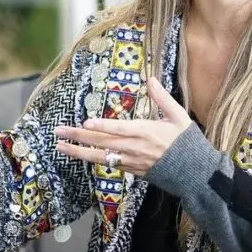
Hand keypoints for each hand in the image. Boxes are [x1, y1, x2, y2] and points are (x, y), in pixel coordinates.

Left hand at [55, 77, 190, 175]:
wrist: (193, 173)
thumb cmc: (186, 142)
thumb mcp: (178, 116)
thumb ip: (162, 98)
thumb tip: (150, 79)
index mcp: (146, 132)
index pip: (119, 129)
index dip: (102, 126)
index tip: (85, 122)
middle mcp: (134, 148)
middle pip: (102, 142)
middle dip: (78, 137)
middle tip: (58, 131)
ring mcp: (131, 161)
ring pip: (100, 156)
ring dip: (78, 151)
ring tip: (60, 146)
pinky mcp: (131, 171)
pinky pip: (108, 164)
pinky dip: (93, 159)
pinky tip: (80, 154)